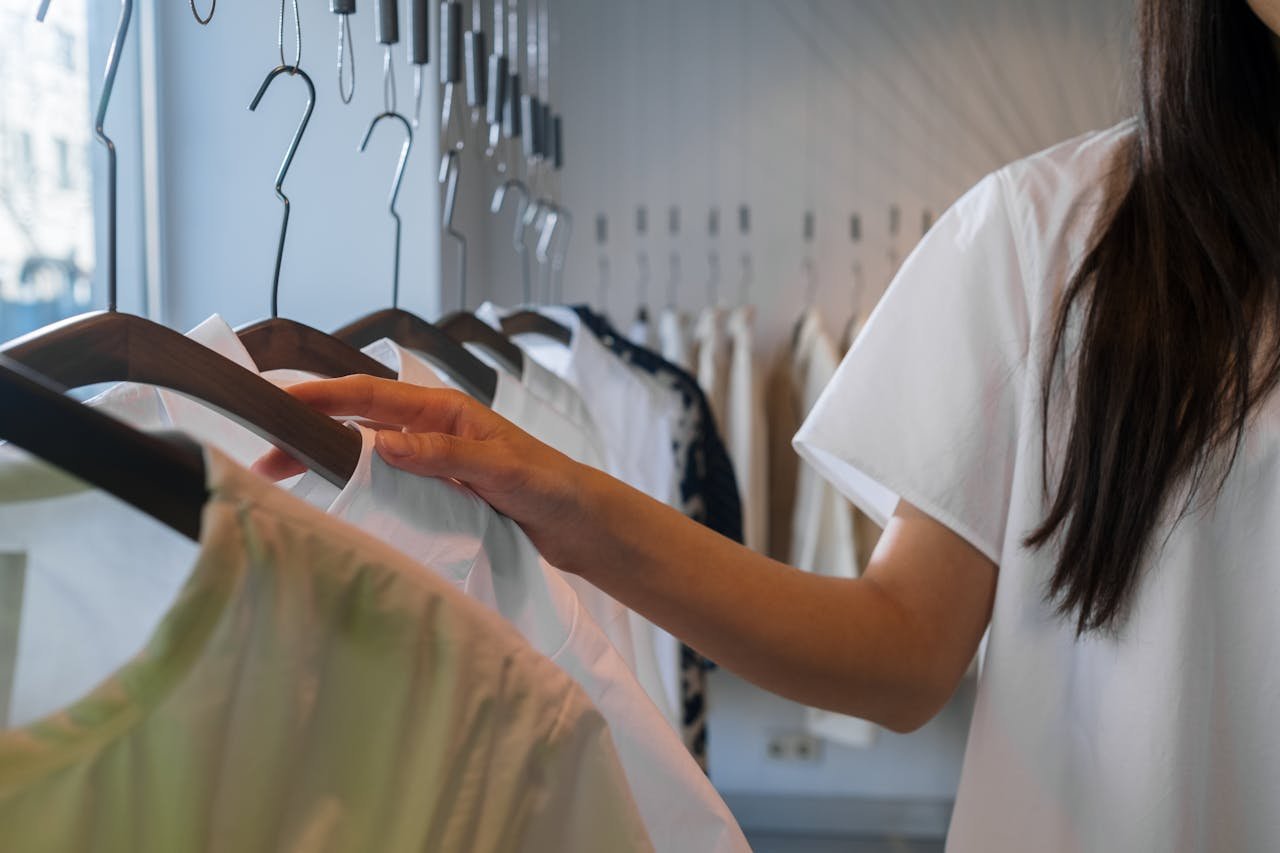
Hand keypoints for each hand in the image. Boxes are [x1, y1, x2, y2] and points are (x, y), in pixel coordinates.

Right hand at [253, 376, 597, 566]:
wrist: (580, 524)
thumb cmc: (550, 487)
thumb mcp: (500, 469)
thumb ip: (446, 456)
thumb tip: (383, 444)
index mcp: (444, 411)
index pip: (370, 395)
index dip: (321, 395)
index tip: (276, 401)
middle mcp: (431, 430)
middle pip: (357, 421)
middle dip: (309, 430)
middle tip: (263, 454)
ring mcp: (431, 461)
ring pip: (365, 452)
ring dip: (326, 460)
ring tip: (282, 476)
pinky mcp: (436, 491)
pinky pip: (386, 482)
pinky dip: (355, 485)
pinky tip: (331, 498)